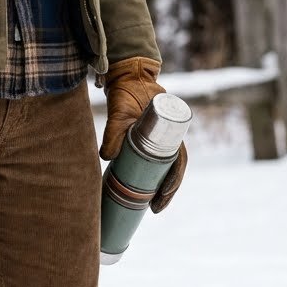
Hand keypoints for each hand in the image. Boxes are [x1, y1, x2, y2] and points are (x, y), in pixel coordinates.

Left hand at [100, 56, 186, 213]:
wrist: (128, 77)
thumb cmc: (128, 93)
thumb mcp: (120, 112)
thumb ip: (114, 132)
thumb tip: (106, 157)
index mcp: (169, 131)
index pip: (180, 161)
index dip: (174, 181)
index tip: (163, 195)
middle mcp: (168, 137)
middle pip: (174, 169)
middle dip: (168, 191)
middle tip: (156, 208)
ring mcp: (159, 139)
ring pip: (164, 168)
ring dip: (160, 186)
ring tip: (152, 206)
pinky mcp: (147, 141)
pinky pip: (153, 161)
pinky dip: (151, 176)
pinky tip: (144, 190)